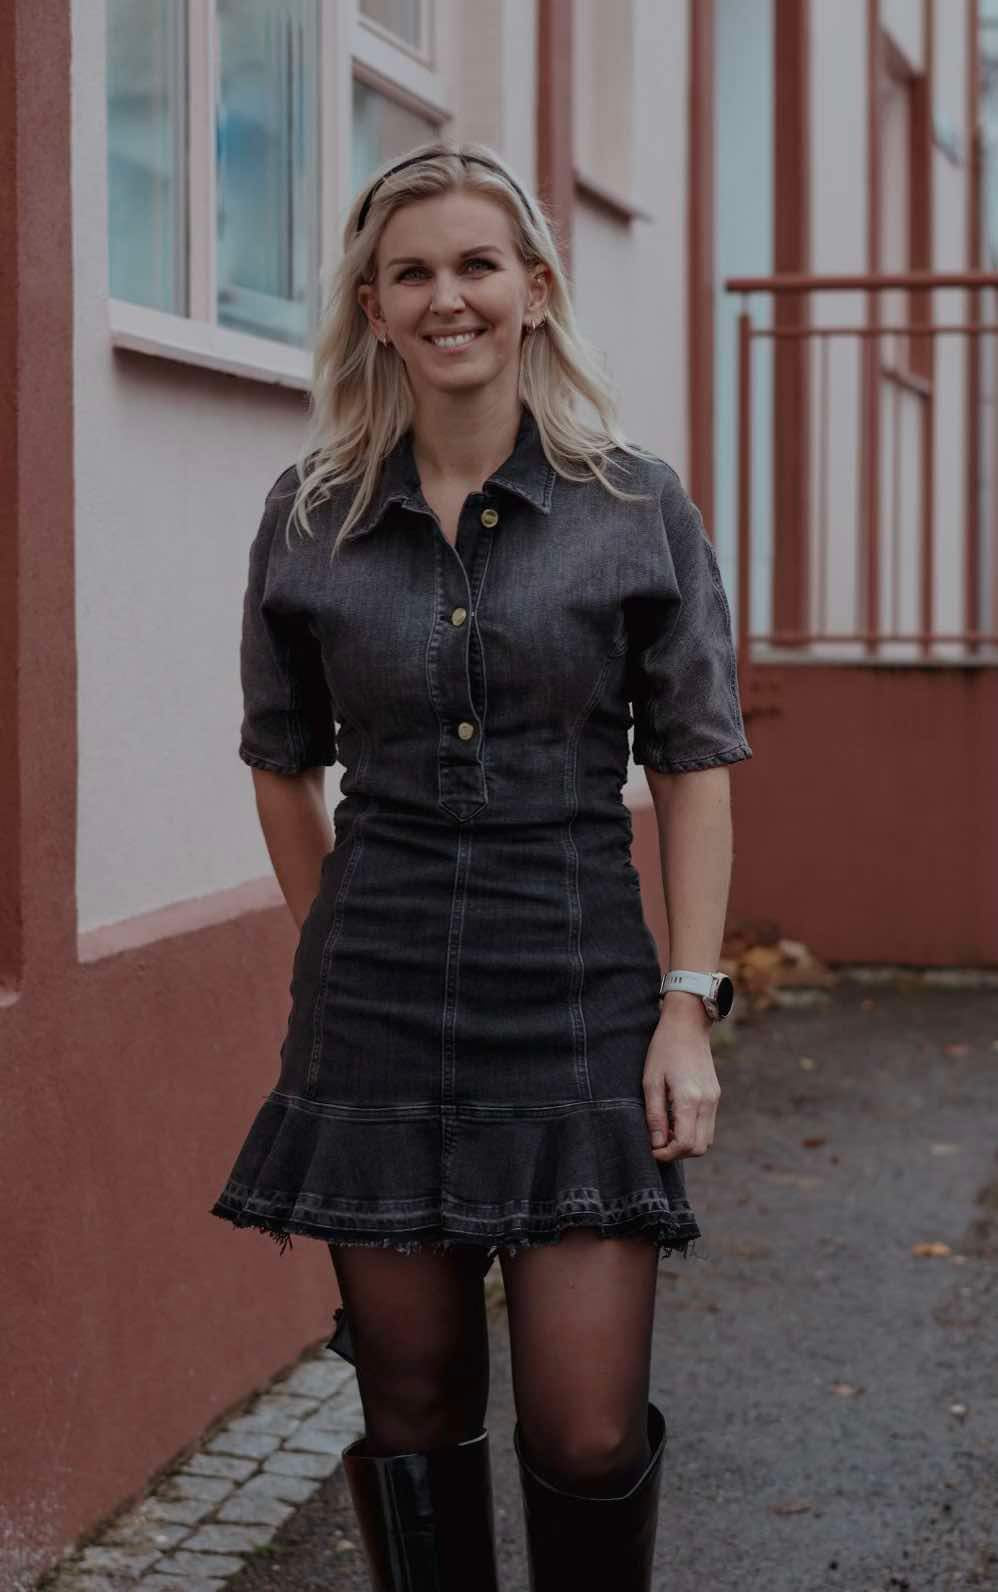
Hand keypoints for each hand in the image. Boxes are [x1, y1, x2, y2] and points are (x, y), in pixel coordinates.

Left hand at [642, 994, 720, 1162]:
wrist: (687, 1025)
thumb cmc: (664, 1050)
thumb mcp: (651, 1081)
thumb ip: (655, 1115)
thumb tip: (657, 1144)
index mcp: (690, 1099)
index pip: (685, 1144)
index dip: (667, 1154)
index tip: (651, 1149)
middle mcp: (707, 1102)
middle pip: (699, 1148)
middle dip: (678, 1153)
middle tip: (658, 1142)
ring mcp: (714, 1099)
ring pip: (706, 1140)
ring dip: (687, 1143)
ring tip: (666, 1130)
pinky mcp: (715, 1095)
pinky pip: (708, 1125)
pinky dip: (693, 1131)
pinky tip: (676, 1119)